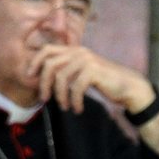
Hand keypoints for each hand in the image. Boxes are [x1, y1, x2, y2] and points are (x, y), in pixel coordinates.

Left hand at [27, 44, 154, 114]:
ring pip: (61, 77)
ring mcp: (87, 60)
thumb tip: (43, 78)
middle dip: (44, 83)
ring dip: (60, 96)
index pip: (47, 50)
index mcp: (75, 50)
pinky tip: (78, 108)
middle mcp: (80, 51)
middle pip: (50, 64)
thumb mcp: (82, 72)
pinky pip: (75, 88)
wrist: (128, 86)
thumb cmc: (104, 81)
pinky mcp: (94, 71)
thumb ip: (67, 69)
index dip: (35, 62)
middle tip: (45, 99)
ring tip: (65, 106)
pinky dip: (74, 101)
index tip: (30, 78)